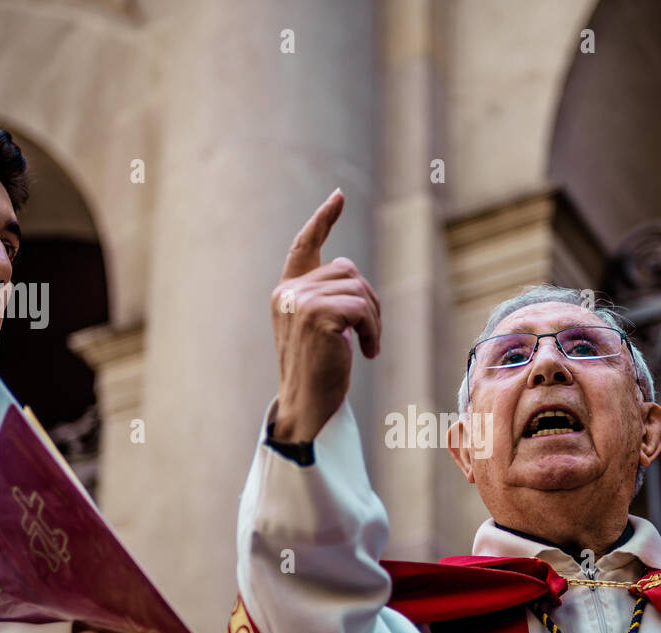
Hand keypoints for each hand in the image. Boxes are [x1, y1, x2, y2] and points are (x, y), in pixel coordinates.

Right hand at [269, 188, 381, 442]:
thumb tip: (355, 281)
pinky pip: (362, 308)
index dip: (323, 220)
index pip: (305, 245)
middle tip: (369, 337)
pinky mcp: (316, 315)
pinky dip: (373, 331)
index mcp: (286, 292)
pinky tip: (366, 353)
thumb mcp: (318, 330)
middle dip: (369, 301)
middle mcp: (288, 291)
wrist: (305, 407)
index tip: (338, 197)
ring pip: (359, 289)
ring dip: (373, 320)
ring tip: (366, 348)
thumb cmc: (317, 374)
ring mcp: (300, 301)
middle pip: (349, 271)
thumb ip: (327, 300)